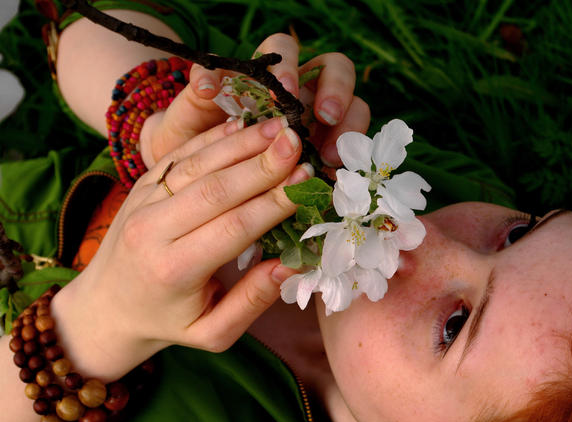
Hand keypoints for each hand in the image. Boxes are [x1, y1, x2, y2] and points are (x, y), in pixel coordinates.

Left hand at [52, 118, 308, 380]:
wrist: (104, 307)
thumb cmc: (168, 323)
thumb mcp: (211, 334)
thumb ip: (251, 302)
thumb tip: (290, 265)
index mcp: (174, 270)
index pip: (233, 227)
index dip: (272, 203)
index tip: (306, 183)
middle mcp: (153, 230)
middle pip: (215, 188)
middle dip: (261, 164)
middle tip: (299, 143)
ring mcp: (142, 201)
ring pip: (198, 163)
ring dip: (242, 142)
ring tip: (281, 127)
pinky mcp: (141, 183)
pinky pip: (181, 153)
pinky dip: (215, 137)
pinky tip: (246, 123)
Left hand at [141, 34, 369, 168]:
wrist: (197, 187)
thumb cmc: (192, 147)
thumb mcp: (184, 124)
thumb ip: (191, 101)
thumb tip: (205, 83)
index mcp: (265, 75)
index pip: (284, 51)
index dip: (288, 66)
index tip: (284, 90)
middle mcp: (301, 92)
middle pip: (334, 68)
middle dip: (334, 88)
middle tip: (322, 115)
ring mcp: (321, 122)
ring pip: (355, 104)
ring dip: (348, 124)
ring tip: (329, 154)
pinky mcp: (331, 151)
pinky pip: (354, 146)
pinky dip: (347, 157)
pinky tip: (331, 173)